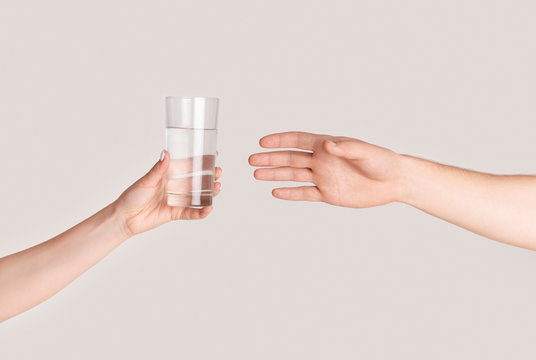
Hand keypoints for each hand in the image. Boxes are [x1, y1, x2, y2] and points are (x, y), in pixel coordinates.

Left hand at [114, 150, 221, 235]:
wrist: (124, 217)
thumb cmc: (131, 196)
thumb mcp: (146, 180)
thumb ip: (158, 169)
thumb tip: (166, 153)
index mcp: (168, 175)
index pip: (188, 165)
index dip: (201, 161)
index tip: (214, 154)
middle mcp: (174, 187)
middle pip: (197, 180)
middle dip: (209, 176)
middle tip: (218, 171)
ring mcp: (176, 200)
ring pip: (197, 196)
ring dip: (209, 192)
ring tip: (217, 187)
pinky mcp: (175, 213)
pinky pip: (191, 212)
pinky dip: (201, 212)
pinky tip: (209, 208)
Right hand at [249, 132, 401, 207]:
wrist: (394, 182)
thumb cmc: (383, 162)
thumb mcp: (366, 152)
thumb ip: (346, 148)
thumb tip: (327, 144)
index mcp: (328, 145)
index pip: (298, 141)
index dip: (280, 141)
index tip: (263, 142)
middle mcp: (322, 160)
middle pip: (291, 158)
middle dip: (271, 158)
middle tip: (251, 160)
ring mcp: (324, 177)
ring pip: (294, 175)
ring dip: (275, 174)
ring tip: (256, 174)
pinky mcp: (328, 194)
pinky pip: (305, 193)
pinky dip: (291, 193)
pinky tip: (276, 191)